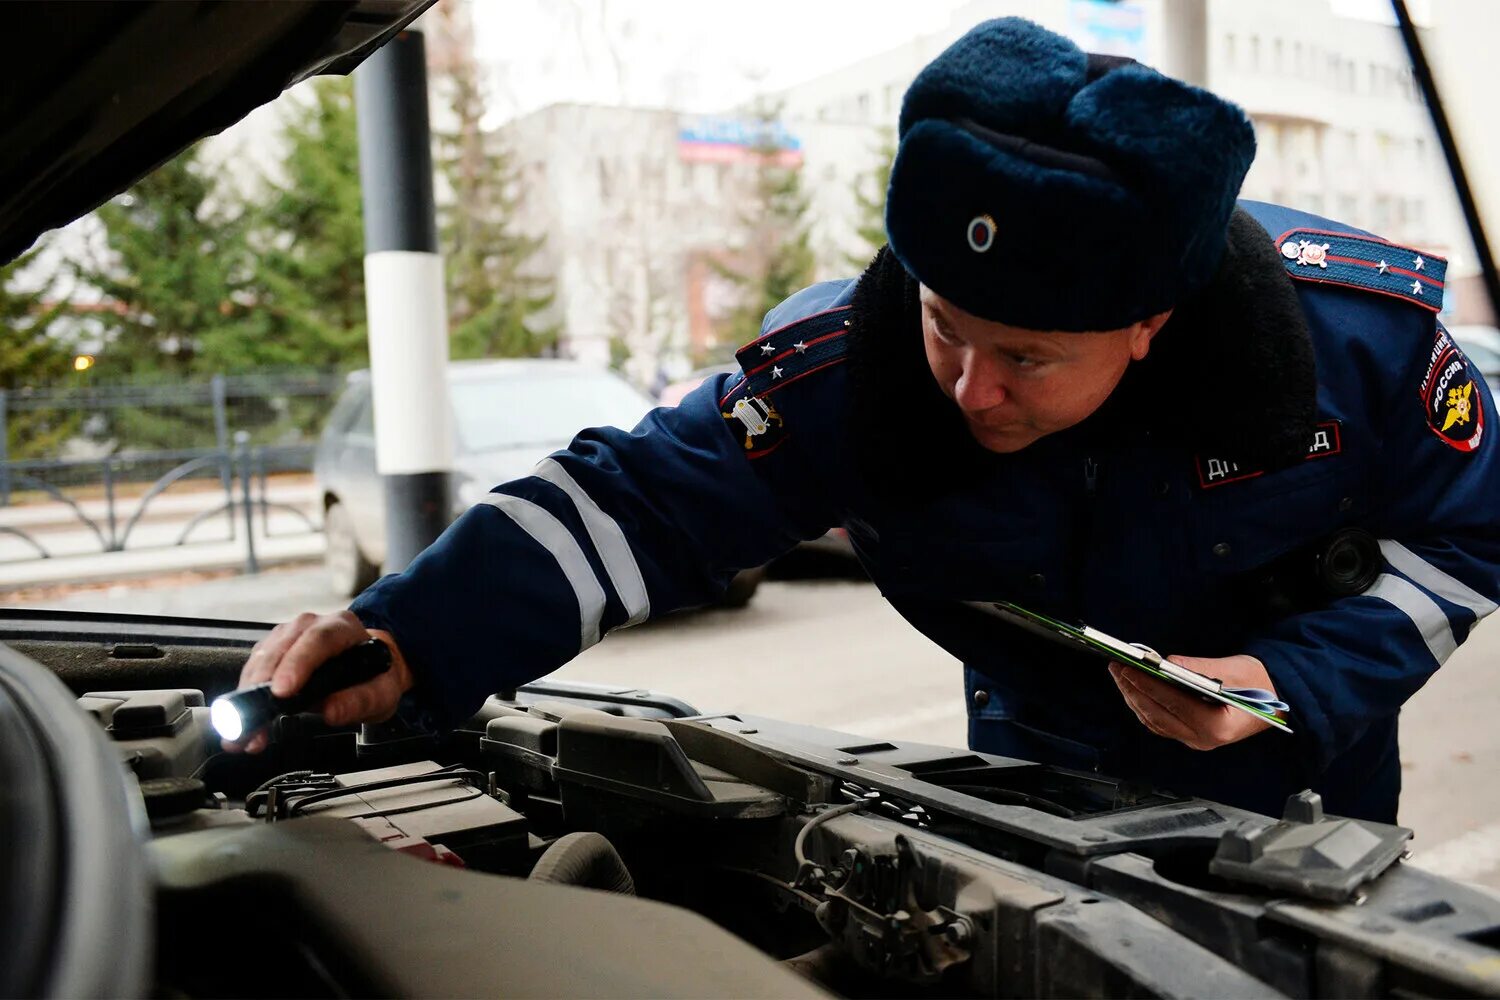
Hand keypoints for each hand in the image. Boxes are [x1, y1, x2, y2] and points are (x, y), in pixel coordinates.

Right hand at [223, 610, 414, 753]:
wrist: (369, 668)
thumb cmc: (374, 677)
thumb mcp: (380, 693)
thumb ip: (359, 702)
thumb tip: (331, 712)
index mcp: (341, 627)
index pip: (317, 640)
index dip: (297, 664)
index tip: (282, 691)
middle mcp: (311, 625)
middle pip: (281, 649)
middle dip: (263, 687)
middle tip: (254, 721)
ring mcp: (288, 635)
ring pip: (261, 659)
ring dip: (249, 696)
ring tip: (246, 732)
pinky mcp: (272, 650)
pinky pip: (254, 670)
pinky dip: (247, 697)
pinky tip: (245, 723)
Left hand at [1109, 653, 1275, 750]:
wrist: (1275, 701)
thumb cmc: (1259, 685)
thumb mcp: (1233, 670)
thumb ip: (1198, 668)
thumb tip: (1165, 662)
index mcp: (1217, 726)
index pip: (1172, 703)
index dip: (1147, 684)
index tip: (1127, 667)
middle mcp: (1203, 740)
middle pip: (1157, 715)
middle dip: (1133, 690)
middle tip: (1116, 668)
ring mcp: (1195, 741)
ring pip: (1154, 721)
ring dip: (1134, 698)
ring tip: (1120, 676)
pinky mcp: (1190, 736)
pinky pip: (1159, 723)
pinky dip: (1144, 706)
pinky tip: (1134, 690)